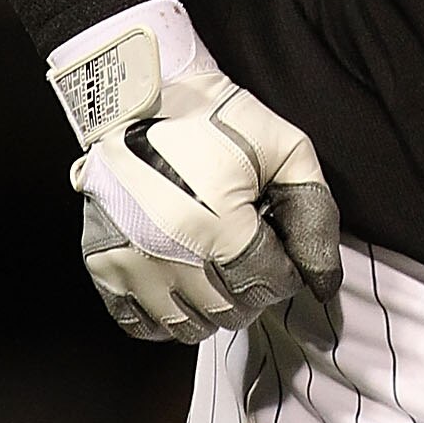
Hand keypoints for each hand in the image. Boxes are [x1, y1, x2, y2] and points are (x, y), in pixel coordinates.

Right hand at [49, 7, 341, 344]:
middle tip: (248, 253)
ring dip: (212, 307)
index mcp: (215, 223)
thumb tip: (321, 281)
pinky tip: (181, 288)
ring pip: (187, 326)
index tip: (276, 243)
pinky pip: (138, 324)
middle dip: (251, 289)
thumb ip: (313, 214)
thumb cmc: (214, 118)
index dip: (285, 268)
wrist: (138, 96)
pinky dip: (165, 317)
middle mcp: (166, 253)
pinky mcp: (102, 262)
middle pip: (230, 312)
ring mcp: (128, 262)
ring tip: (217, 269)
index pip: (269, 286)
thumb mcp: (284, 148)